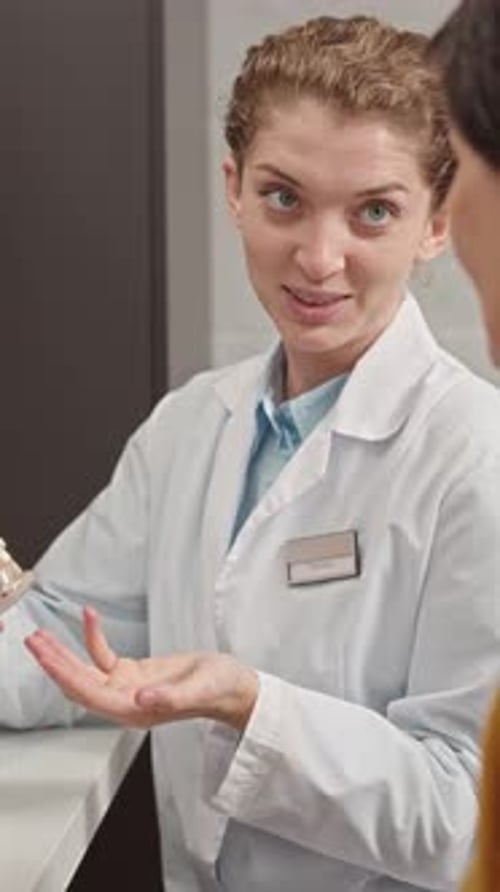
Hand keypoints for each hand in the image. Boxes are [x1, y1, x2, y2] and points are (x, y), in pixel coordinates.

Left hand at [25, 607, 258, 730]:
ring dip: (63, 653)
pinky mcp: (133, 674)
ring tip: (42, 634)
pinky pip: (104, 656)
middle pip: (79, 684)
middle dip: (54, 663)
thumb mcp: (200, 689)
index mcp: (136, 711)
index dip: (65, 675)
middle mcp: (125, 702)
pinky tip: (89, 616)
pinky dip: (94, 636)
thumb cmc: (221, 689)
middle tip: (34, 640)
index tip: (46, 657)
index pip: (90, 694)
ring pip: (85, 671)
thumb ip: (172, 697)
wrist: (233, 687)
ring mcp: (127, 688)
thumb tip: (142, 698)